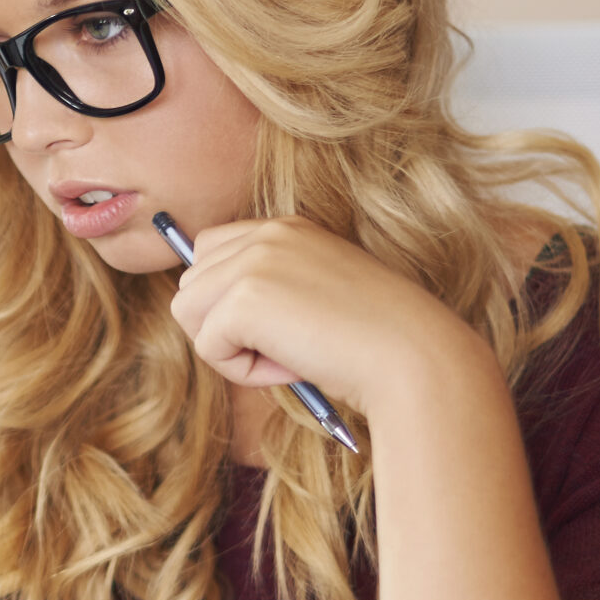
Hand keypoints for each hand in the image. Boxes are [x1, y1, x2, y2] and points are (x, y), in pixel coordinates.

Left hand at [164, 216, 471, 414]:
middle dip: (224, 328)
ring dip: (230, 349)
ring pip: (188, 314)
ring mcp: (253, 262)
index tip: (279, 326)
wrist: (412, 356)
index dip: (227, 301)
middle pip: (190, 286)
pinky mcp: (244, 300)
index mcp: (286, 228)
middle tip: (285, 347)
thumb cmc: (374, 342)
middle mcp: (266, 234)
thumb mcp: (317, 296)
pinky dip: (242, 371)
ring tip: (287, 355)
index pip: (209, 252)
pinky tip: (291, 365)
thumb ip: (270, 290)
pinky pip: (207, 347)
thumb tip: (209, 319)